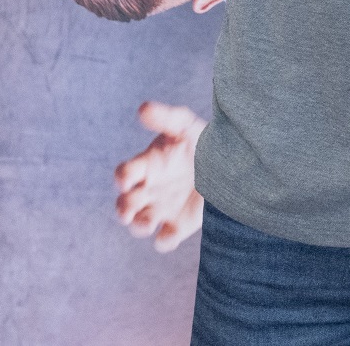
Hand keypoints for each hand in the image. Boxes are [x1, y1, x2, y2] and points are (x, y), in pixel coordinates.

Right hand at [113, 101, 205, 251]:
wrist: (227, 162)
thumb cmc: (198, 141)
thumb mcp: (185, 126)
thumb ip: (165, 117)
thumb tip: (142, 109)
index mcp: (146, 166)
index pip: (125, 174)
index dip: (122, 177)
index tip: (126, 179)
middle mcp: (148, 191)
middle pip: (125, 204)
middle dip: (124, 208)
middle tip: (129, 207)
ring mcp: (161, 209)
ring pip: (140, 224)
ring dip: (139, 225)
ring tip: (148, 221)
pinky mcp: (178, 225)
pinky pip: (164, 240)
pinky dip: (164, 240)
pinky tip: (170, 233)